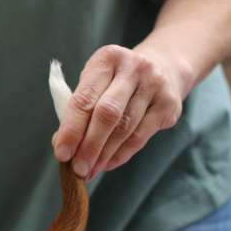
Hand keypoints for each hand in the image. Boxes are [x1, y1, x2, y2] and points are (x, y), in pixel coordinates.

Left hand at [53, 44, 187, 180]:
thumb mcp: (95, 82)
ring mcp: (155, 85)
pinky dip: (120, 154)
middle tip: (77, 170)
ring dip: (104, 155)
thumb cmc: (116, 80)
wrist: (165, 65)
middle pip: (107, 115)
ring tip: (89, 171)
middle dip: (89, 146)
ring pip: (125, 129)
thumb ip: (79, 110)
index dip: (71, 130)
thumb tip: (63, 146)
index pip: (84, 99)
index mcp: (107, 59)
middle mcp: (133, 68)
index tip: (61, 154)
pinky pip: (140, 137)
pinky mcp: (169, 104)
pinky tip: (107, 164)